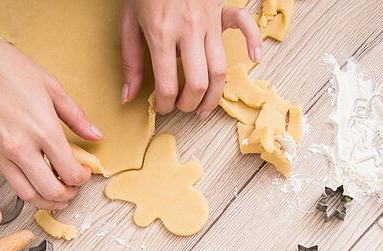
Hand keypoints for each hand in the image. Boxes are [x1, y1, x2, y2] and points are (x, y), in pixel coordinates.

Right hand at [0, 36, 101, 223]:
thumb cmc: (5, 66)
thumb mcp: (51, 86)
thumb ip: (76, 116)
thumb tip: (96, 135)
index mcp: (43, 129)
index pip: (70, 170)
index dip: (82, 178)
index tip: (84, 174)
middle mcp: (20, 147)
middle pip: (49, 189)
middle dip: (66, 195)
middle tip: (72, 190)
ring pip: (23, 193)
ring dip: (42, 202)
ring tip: (53, 199)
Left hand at [120, 0, 261, 117]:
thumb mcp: (128, 24)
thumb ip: (130, 62)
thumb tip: (128, 96)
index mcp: (161, 34)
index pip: (167, 84)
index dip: (164, 104)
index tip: (161, 107)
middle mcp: (189, 30)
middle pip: (198, 83)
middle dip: (190, 104)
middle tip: (182, 107)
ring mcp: (209, 21)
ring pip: (220, 69)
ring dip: (214, 95)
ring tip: (205, 107)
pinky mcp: (221, 10)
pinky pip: (245, 25)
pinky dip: (254, 42)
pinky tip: (255, 59)